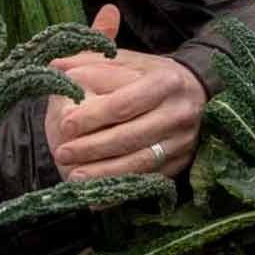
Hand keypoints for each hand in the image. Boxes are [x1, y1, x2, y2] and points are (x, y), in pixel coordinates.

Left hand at [46, 4, 206, 180]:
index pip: (123, 103)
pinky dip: (121, 188)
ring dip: (104, 172)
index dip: (92, 116)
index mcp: (165, 82)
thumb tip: (57, 65)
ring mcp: (182, 142)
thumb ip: (93, 61)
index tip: (64, 125)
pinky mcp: (180, 163)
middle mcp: (178, 113)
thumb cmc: (150, 74)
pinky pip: (148, 180)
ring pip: (140, 162)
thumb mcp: (128, 60)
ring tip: (74, 176)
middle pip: (130, 136)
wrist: (196, 92)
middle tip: (62, 153)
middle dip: (93, 147)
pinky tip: (97, 194)